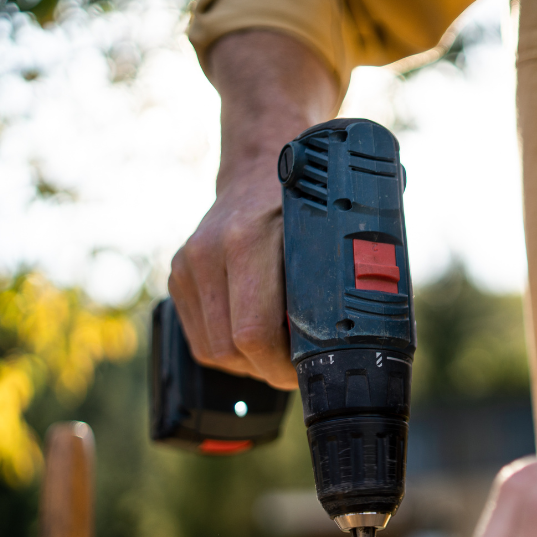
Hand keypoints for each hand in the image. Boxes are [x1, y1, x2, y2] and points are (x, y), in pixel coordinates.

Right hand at [169, 31, 338, 390]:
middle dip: (270, 369)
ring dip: (250, 362)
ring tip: (281, 346)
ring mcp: (188, 265)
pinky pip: (201, 340)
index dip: (284, 366)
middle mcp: (209, 252)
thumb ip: (343, 284)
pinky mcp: (179, 277)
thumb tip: (357, 344)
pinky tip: (256, 331)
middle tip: (300, 365)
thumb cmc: (309, 205)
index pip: (254, 334)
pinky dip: (231, 349)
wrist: (259, 168)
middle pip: (232, 350)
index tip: (309, 368)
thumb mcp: (335, 236)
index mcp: (249, 240)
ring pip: (213, 352)